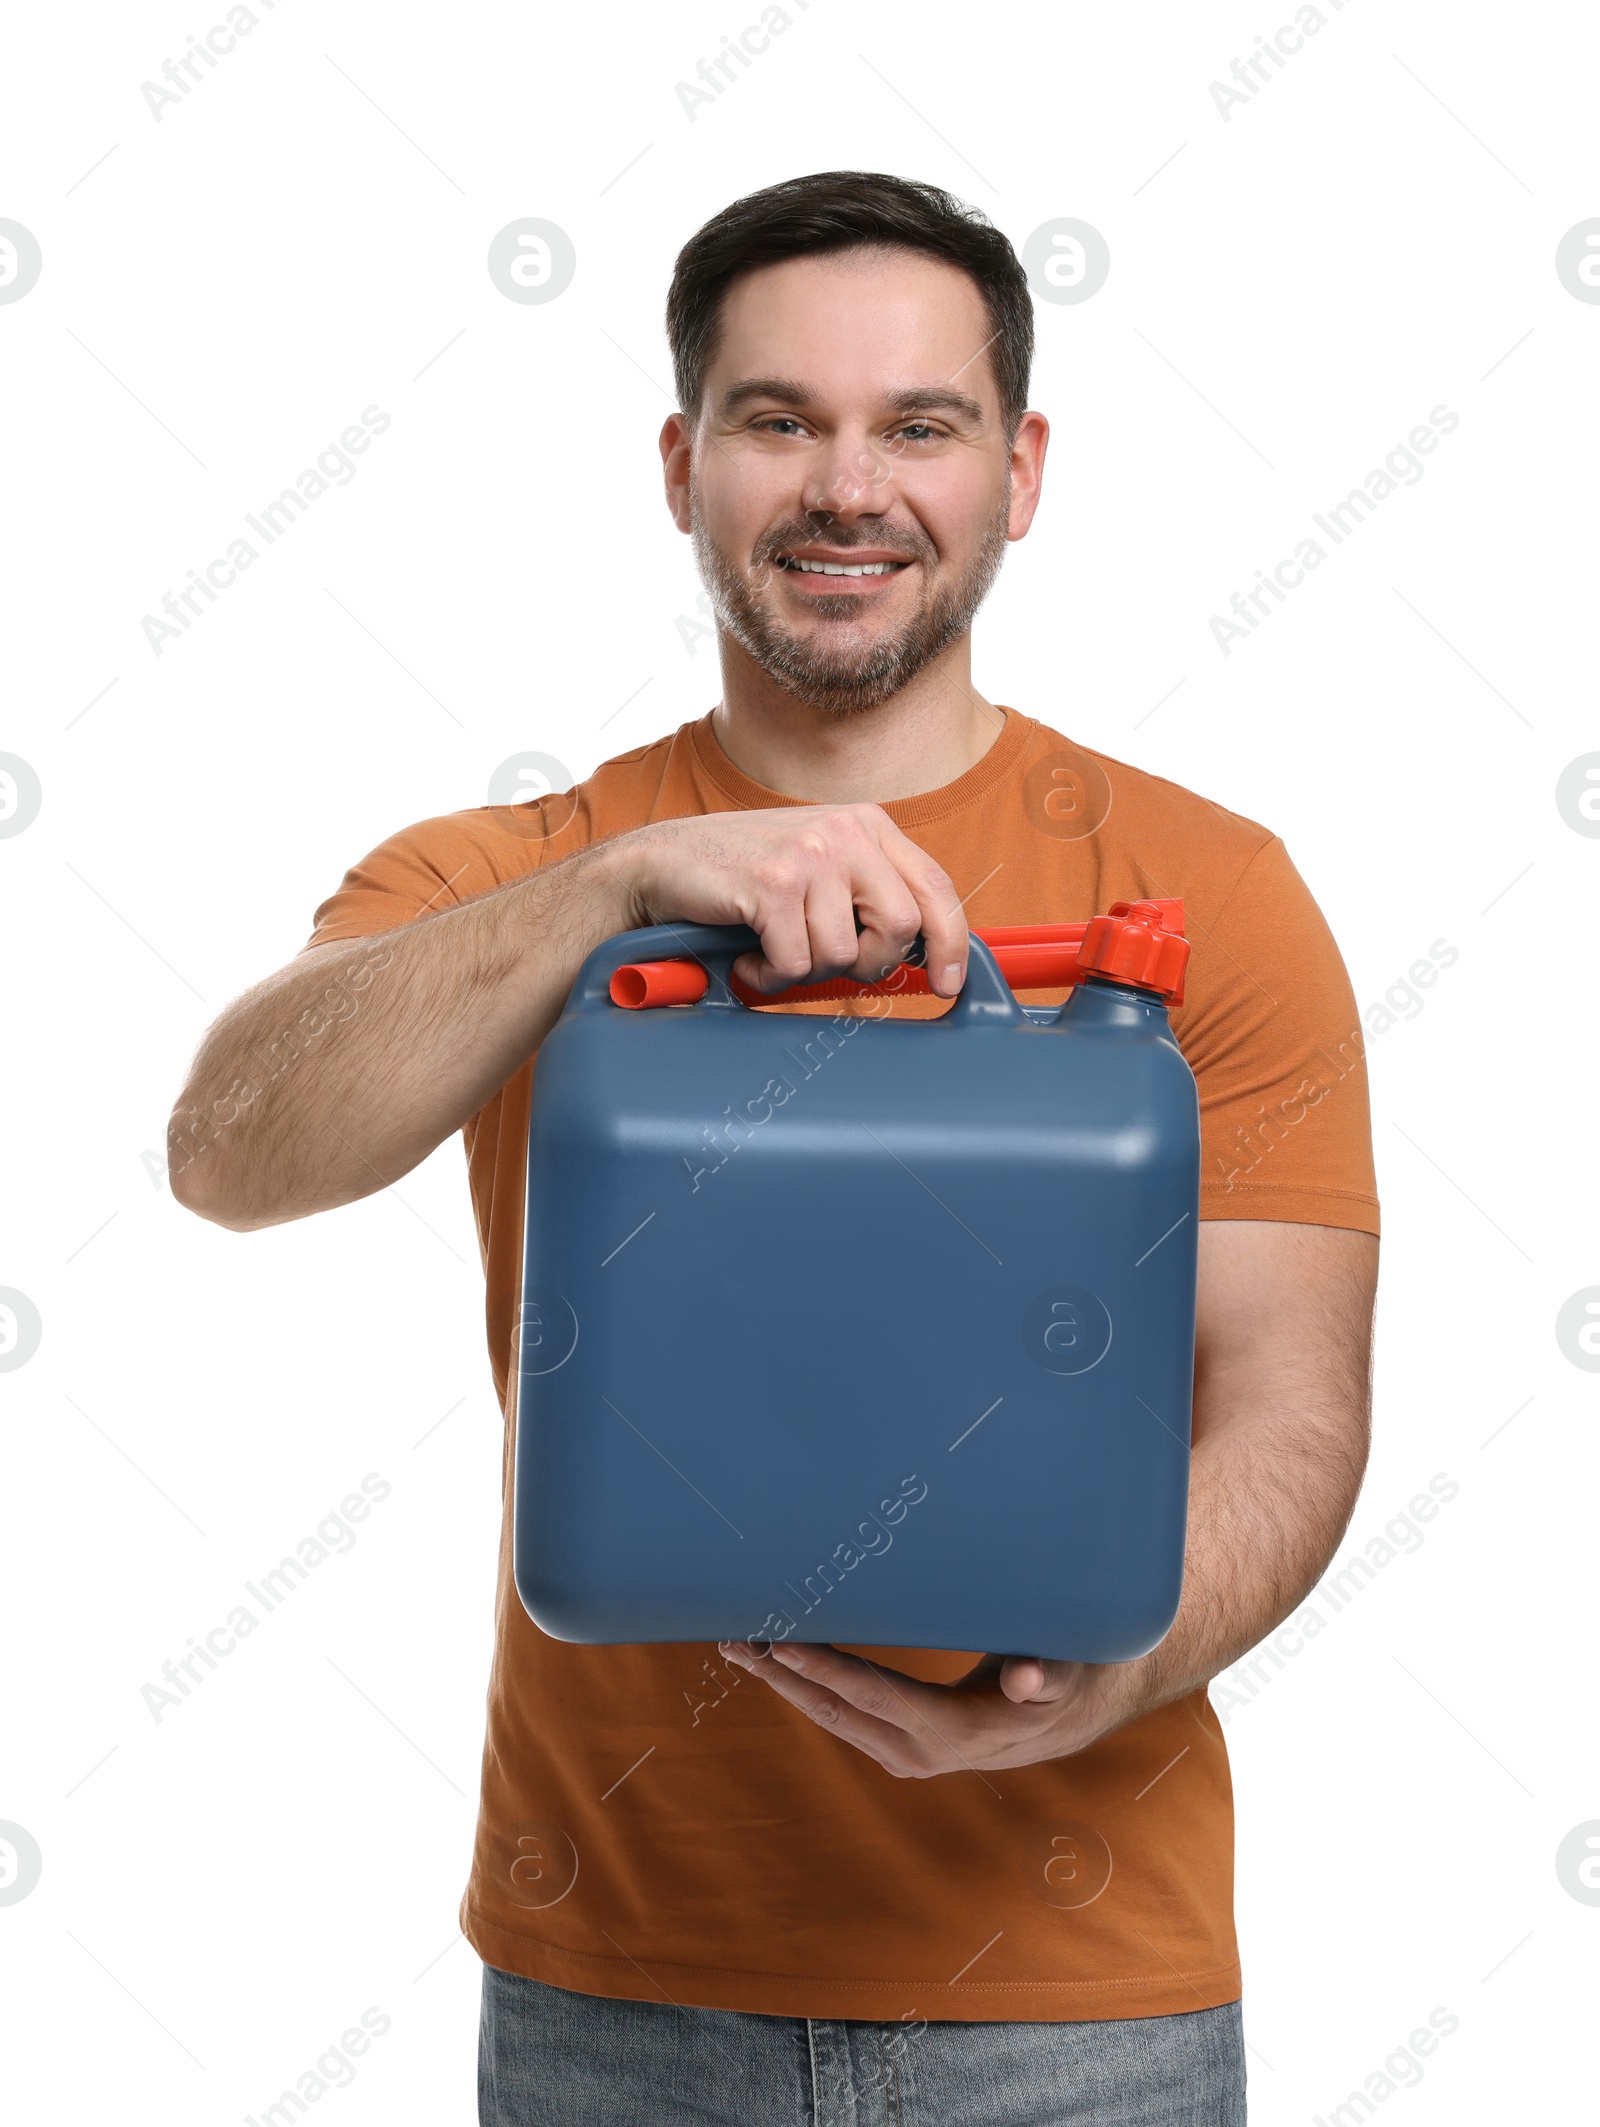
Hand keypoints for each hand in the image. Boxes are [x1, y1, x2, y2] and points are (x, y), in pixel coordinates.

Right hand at [603, 803, 969, 997]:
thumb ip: (866, 894)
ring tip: (772, 948)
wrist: (659, 865)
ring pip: (845, 953)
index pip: (936, 886)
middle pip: (902, 926)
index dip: (952, 942)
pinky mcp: (774, 883)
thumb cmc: (739, 876)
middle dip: (869, 964)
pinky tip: (748, 955)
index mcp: (866, 824)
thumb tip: (919, 953)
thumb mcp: (818, 868)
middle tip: (826, 962)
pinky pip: (798, 962)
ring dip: (806, 969)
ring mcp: (810, 854)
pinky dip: (771, 974)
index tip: (948, 982)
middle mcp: (845, 831)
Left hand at [716, 1640, 1145, 1775]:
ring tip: (739, 1646)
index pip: (874, 1696)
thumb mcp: (1062, 1673)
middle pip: (836, 1711)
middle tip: (734, 1639)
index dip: (827, 1670)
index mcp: (952, 1729)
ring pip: (831, 1718)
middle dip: (782, 1676)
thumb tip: (1023, 1677)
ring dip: (784, 1684)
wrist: (1064, 1723)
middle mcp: (919, 1751)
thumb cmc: (1062, 1680)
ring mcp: (904, 1755)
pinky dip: (806, 1691)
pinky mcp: (897, 1748)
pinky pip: (842, 1718)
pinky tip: (778, 1666)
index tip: (783, 1645)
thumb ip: (1042, 1675)